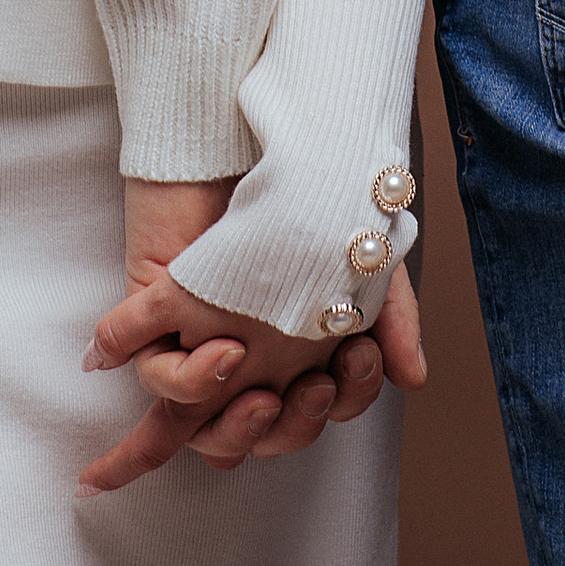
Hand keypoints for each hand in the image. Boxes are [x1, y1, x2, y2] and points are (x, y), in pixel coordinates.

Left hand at [76, 180, 424, 497]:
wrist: (249, 131)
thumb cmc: (305, 194)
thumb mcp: (362, 256)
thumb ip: (392, 317)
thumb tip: (413, 379)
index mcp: (293, 350)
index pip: (315, 411)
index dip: (337, 406)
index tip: (358, 361)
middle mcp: (244, 358)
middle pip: (260, 434)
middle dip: (290, 427)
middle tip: (312, 387)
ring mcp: (193, 342)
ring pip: (202, 426)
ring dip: (234, 422)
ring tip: (257, 378)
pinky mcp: (151, 316)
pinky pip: (156, 373)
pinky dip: (182, 377)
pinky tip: (219, 352)